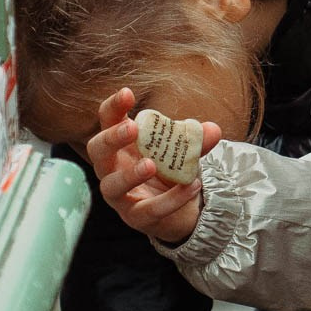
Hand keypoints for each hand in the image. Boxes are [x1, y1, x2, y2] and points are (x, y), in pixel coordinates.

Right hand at [87, 88, 220, 245]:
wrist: (179, 207)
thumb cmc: (170, 169)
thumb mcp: (183, 150)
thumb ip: (195, 140)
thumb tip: (212, 130)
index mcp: (120, 144)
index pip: (107, 120)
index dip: (113, 107)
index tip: (127, 93)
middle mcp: (112, 168)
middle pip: (97, 150)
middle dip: (112, 138)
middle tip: (132, 129)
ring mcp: (121, 195)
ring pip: (112, 186)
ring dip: (130, 175)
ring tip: (151, 164)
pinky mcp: (136, 217)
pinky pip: (149, 209)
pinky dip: (171, 199)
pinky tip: (191, 185)